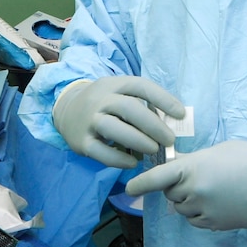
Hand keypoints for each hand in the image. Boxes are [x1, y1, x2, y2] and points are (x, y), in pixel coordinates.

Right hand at [52, 76, 185, 167]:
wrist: (66, 111)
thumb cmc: (105, 104)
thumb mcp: (120, 95)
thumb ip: (143, 105)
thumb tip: (173, 123)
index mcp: (114, 85)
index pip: (141, 86)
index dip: (163, 99)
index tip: (181, 114)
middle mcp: (100, 100)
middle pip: (128, 108)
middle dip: (153, 125)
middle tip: (170, 139)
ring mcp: (89, 120)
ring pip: (113, 128)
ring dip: (138, 140)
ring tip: (154, 149)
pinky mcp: (81, 142)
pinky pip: (101, 152)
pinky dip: (119, 159)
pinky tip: (133, 162)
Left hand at [125, 140, 246, 230]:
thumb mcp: (219, 151)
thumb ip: (194, 161)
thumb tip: (176, 165)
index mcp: (193, 167)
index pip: (158, 177)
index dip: (141, 183)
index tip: (129, 188)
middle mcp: (195, 190)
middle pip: (171, 195)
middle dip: (178, 188)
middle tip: (200, 179)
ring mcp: (206, 210)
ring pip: (184, 211)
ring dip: (191, 203)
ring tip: (216, 190)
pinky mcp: (217, 224)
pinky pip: (198, 222)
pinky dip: (202, 215)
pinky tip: (222, 203)